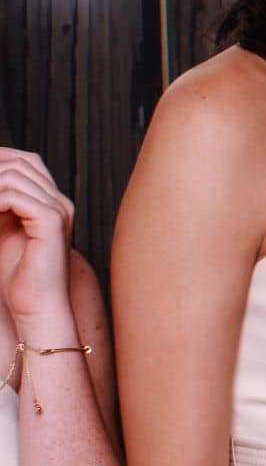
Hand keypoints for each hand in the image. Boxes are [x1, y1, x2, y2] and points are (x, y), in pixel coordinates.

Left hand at [0, 148, 75, 323]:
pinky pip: (16, 196)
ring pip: (15, 175)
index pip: (25, 161)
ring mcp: (58, 210)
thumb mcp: (0, 229)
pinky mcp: (51, 222)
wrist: (34, 304)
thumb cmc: (15, 274)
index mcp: (51, 201)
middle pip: (20, 163)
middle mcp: (59, 201)